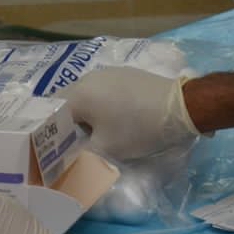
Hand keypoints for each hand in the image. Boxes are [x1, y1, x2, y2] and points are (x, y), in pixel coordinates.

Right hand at [56, 67, 198, 161]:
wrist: (181, 107)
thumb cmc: (138, 128)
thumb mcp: (106, 149)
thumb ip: (82, 155)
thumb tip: (70, 161)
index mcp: (76, 95)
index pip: (51, 116)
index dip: (53, 134)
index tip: (60, 149)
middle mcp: (86, 78)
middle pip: (68, 104)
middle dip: (70, 123)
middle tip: (79, 142)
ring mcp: (106, 73)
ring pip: (86, 95)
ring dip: (88, 113)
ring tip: (99, 131)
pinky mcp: (125, 73)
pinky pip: (104, 89)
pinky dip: (103, 103)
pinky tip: (118, 116)